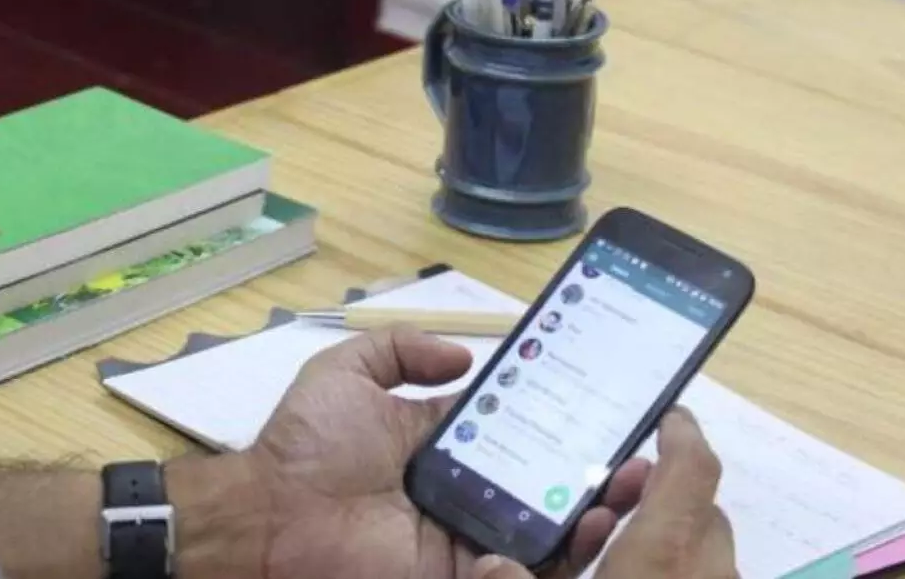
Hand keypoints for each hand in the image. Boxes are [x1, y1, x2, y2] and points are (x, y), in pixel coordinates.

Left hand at [243, 326, 651, 578]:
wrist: (269, 516)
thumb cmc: (304, 444)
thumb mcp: (346, 373)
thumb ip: (400, 349)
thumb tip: (466, 353)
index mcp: (440, 442)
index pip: (514, 428)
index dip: (557, 416)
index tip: (601, 400)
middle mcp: (460, 488)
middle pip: (542, 481)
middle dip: (592, 470)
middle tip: (635, 454)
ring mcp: (465, 535)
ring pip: (544, 530)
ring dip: (591, 514)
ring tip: (627, 489)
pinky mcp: (461, 574)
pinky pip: (518, 570)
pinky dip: (555, 556)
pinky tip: (589, 526)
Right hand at [472, 408, 737, 578]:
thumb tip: (491, 563)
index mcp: (666, 555)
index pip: (691, 470)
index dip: (681, 434)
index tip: (665, 414)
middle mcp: (708, 571)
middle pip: (701, 513)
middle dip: (662, 500)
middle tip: (612, 504)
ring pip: (708, 555)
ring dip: (672, 544)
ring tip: (618, 556)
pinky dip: (680, 576)